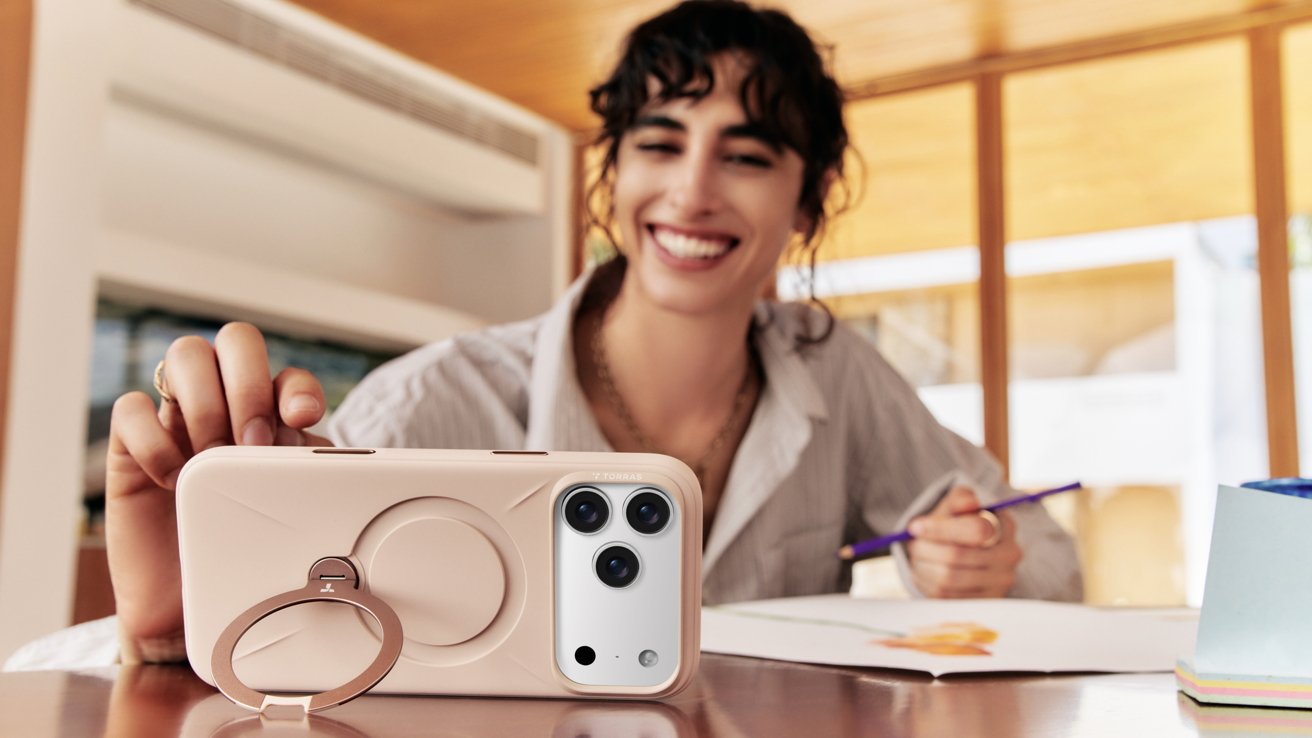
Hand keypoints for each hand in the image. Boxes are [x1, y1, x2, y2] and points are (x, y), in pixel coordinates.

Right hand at [105, 322, 332, 661]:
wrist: (193, 606)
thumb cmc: (245, 549)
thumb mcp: (289, 506)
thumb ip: (305, 472)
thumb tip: (339, 460)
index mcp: (271, 415)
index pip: (287, 373)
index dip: (297, 387)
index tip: (302, 417)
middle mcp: (225, 403)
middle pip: (235, 339)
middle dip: (249, 384)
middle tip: (254, 440)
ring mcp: (176, 418)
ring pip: (185, 355)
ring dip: (206, 404)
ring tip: (213, 456)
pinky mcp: (128, 446)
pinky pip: (132, 408)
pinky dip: (155, 439)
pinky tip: (173, 479)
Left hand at [905, 485, 1020, 598]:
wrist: (964, 550)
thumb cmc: (958, 523)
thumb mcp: (957, 504)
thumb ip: (961, 499)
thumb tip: (969, 504)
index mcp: (1004, 526)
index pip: (976, 530)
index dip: (941, 528)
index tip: (915, 527)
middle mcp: (1009, 555)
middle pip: (957, 556)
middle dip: (926, 549)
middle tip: (913, 545)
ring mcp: (1000, 582)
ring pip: (949, 579)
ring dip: (924, 567)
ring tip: (918, 558)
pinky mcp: (984, 602)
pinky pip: (948, 597)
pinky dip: (929, 583)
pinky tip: (926, 572)